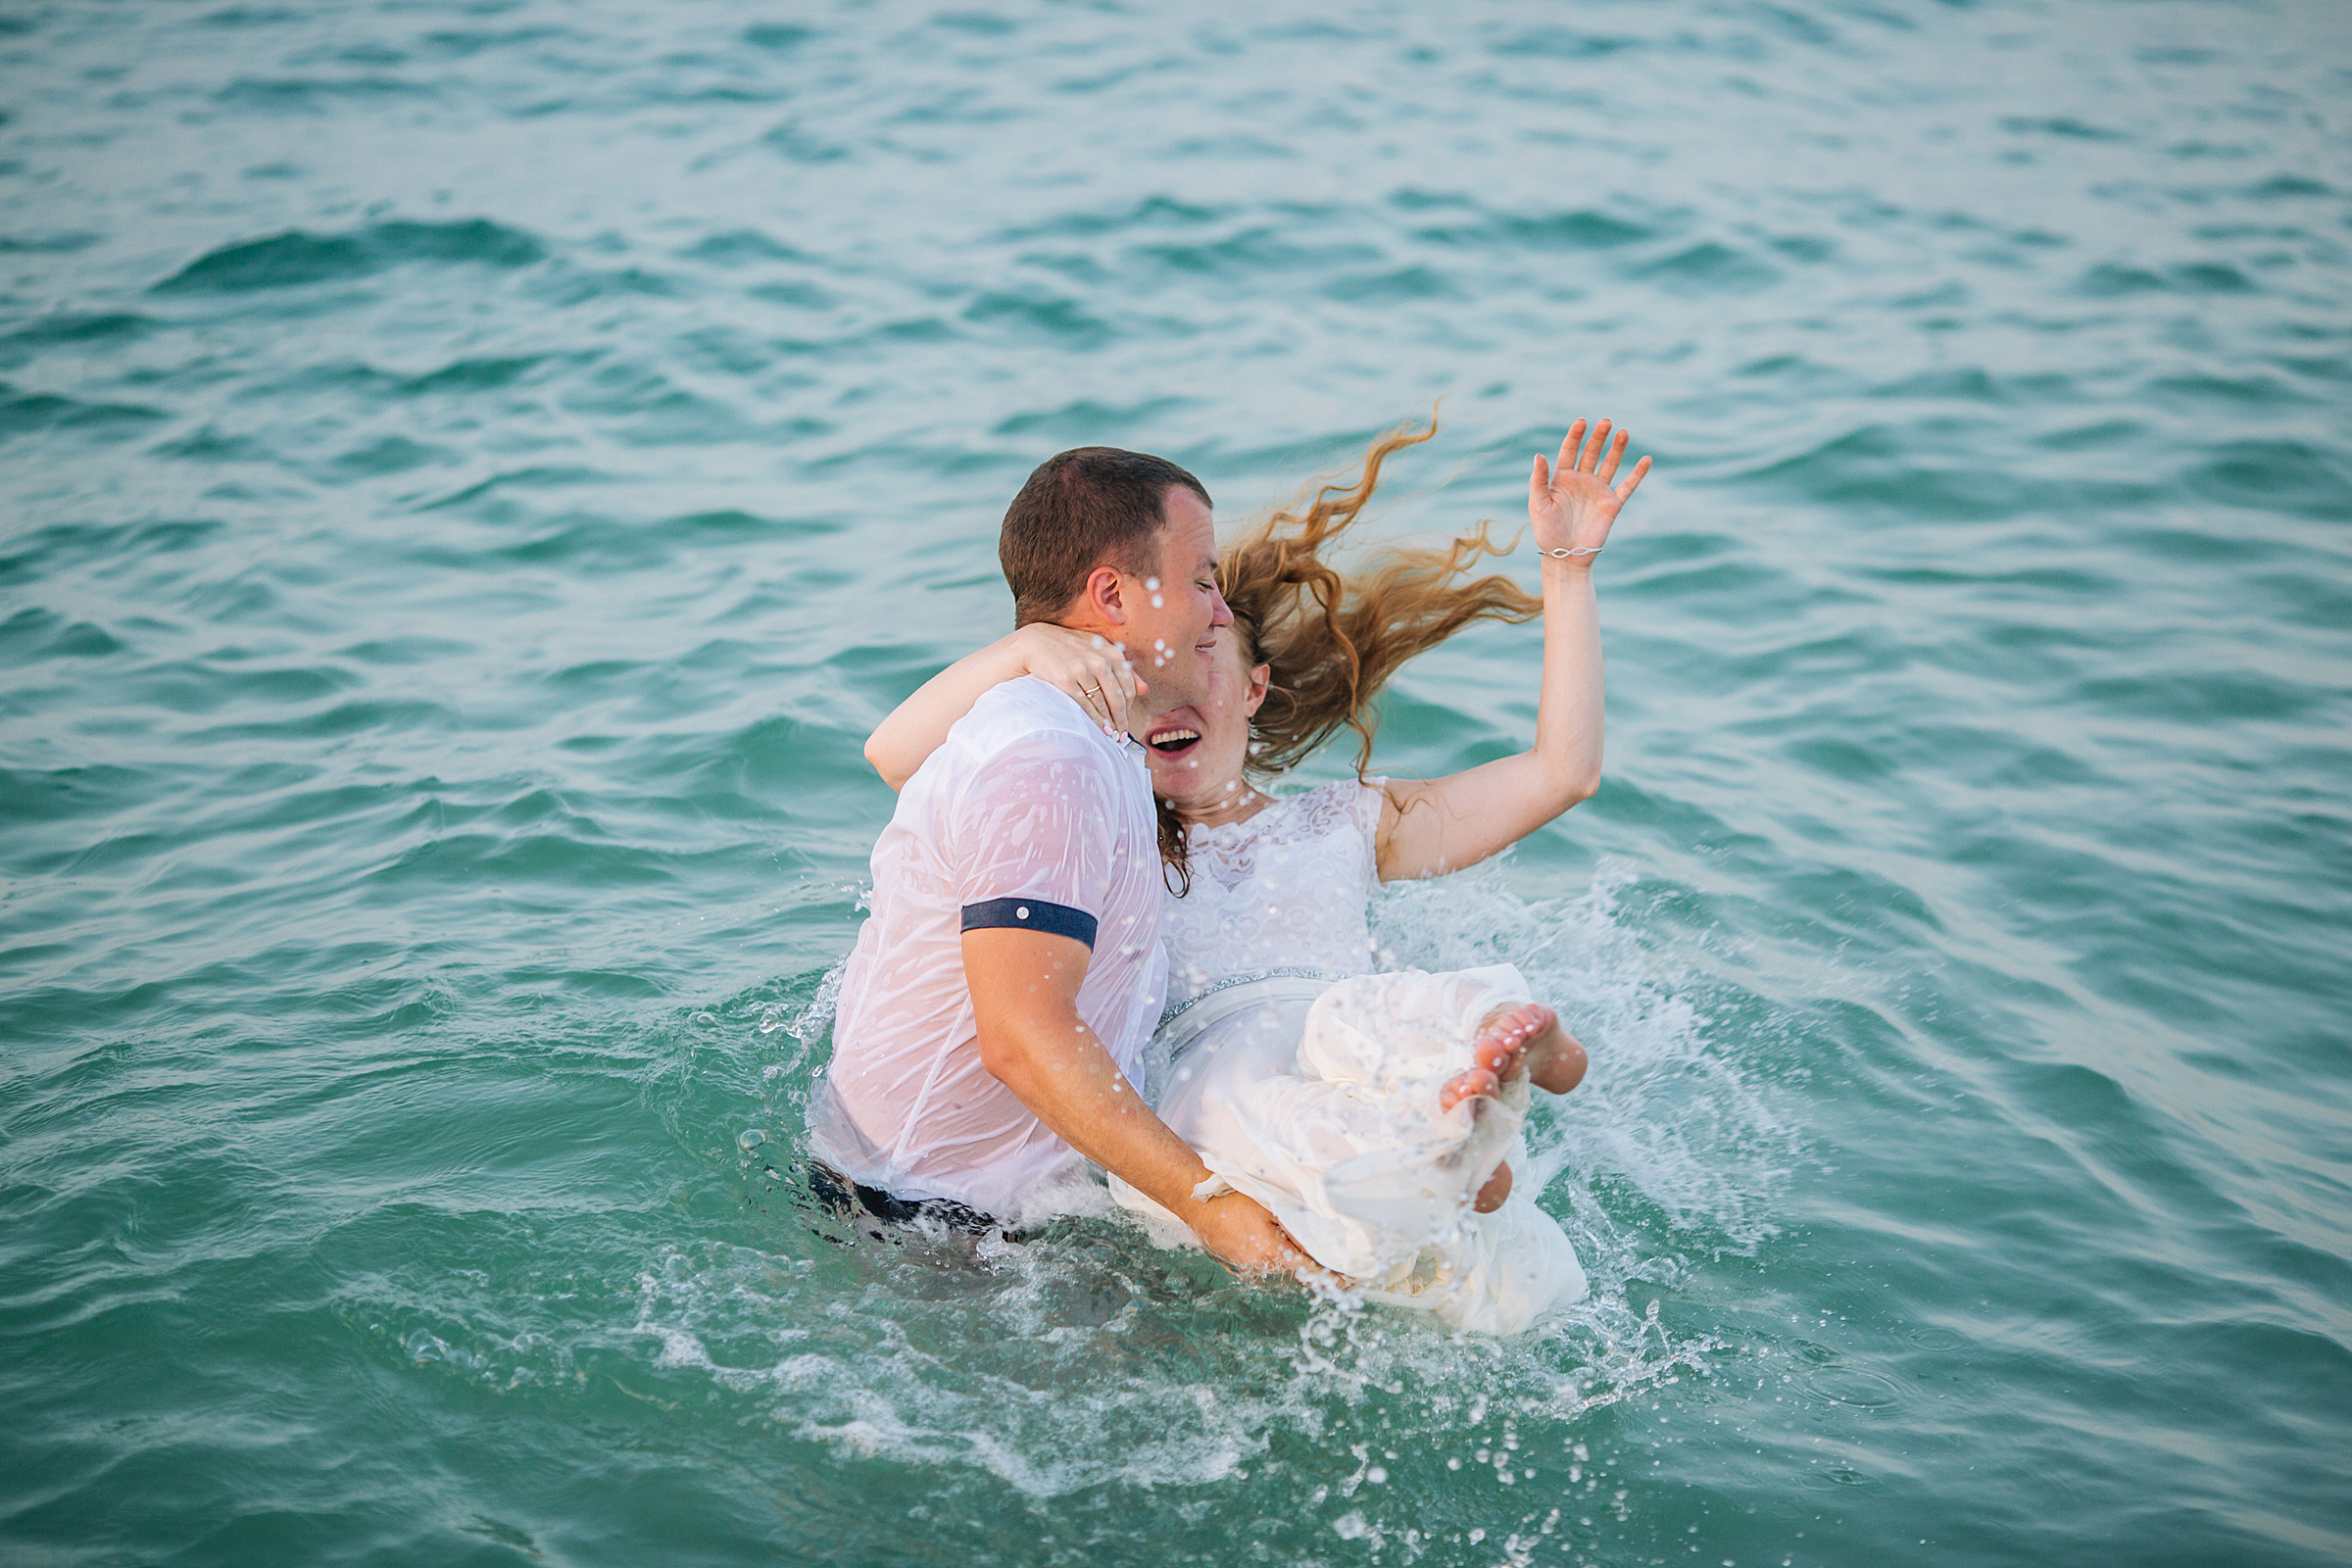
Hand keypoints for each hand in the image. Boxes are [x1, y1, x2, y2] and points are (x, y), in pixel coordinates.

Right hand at [1009, 623, 1143, 733]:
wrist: (1037, 643)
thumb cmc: (1072, 648)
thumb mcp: (1100, 651)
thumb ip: (1123, 668)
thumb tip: (1145, 690)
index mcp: (1112, 652)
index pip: (1128, 687)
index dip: (1130, 708)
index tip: (1128, 722)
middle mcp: (1099, 660)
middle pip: (1118, 698)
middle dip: (1122, 720)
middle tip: (1123, 736)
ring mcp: (1083, 670)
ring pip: (1102, 704)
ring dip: (1109, 723)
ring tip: (1113, 736)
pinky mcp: (1066, 680)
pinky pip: (1085, 705)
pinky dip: (1095, 720)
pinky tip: (1101, 729)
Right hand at [1189, 1190, 1326, 1280]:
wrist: (1196, 1202)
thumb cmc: (1234, 1199)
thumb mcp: (1271, 1208)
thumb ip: (1295, 1228)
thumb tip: (1319, 1242)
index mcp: (1271, 1253)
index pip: (1309, 1271)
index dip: (1330, 1277)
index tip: (1347, 1282)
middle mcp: (1258, 1267)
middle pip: (1294, 1272)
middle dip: (1312, 1269)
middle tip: (1334, 1268)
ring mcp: (1244, 1268)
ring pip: (1277, 1269)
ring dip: (1290, 1263)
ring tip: (1303, 1253)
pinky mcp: (1234, 1264)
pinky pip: (1260, 1266)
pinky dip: (1272, 1259)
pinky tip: (1272, 1244)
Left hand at [1529, 418, 1650, 559]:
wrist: (1565, 558)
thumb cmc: (1546, 533)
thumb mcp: (1537, 506)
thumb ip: (1538, 481)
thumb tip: (1538, 455)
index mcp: (1561, 478)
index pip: (1570, 450)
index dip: (1575, 435)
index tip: (1582, 422)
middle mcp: (1581, 480)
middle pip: (1591, 453)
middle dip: (1599, 437)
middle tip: (1606, 422)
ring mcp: (1598, 491)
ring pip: (1610, 464)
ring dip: (1617, 449)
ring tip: (1623, 432)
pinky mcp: (1612, 505)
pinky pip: (1627, 486)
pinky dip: (1637, 474)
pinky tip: (1646, 460)